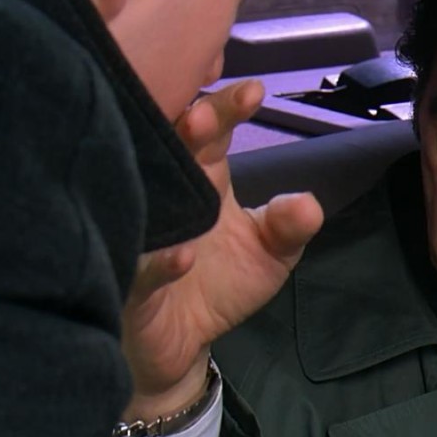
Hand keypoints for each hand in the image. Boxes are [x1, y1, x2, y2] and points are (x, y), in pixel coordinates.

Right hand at [120, 80, 323, 419]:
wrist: (180, 344)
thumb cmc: (221, 284)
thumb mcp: (270, 253)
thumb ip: (290, 227)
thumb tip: (307, 204)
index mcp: (201, 176)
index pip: (212, 130)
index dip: (228, 107)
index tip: (253, 92)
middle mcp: (167, 192)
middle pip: (172, 145)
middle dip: (189, 124)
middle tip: (205, 114)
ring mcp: (143, 233)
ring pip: (143, 193)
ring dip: (164, 173)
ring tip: (190, 142)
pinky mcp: (129, 283)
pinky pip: (140, 270)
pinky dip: (160, 264)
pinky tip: (183, 256)